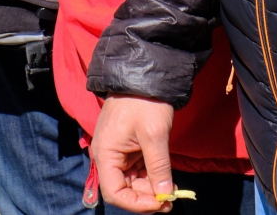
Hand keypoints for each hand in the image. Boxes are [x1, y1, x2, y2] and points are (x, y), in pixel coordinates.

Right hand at [91, 96, 177, 212]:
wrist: (145, 75)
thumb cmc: (145, 103)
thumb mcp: (154, 136)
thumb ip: (158, 167)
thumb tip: (164, 194)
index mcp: (106, 155)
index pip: (114, 193)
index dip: (135, 204)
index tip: (159, 204)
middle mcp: (107, 157)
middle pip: (124, 189)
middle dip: (146, 197)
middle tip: (169, 200)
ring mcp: (118, 152)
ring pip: (132, 181)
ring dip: (150, 188)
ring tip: (171, 190)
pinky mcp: (128, 147)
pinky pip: (137, 169)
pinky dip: (151, 176)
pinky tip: (166, 178)